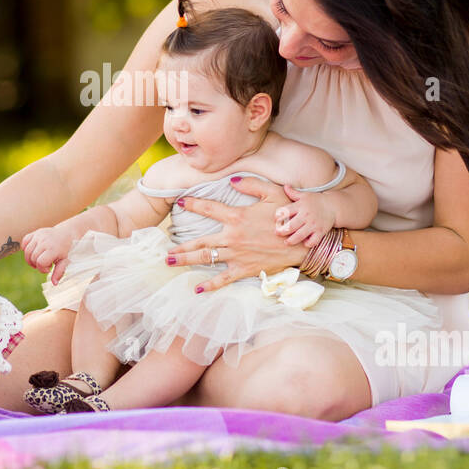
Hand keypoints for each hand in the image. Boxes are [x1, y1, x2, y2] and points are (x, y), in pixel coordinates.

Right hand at [22, 226, 74, 284]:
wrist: (68, 233)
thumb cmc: (67, 249)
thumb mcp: (66, 261)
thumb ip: (59, 272)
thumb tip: (54, 284)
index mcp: (53, 249)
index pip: (40, 262)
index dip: (42, 269)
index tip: (49, 268)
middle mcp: (45, 241)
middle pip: (32, 257)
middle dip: (37, 264)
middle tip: (45, 264)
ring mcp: (39, 235)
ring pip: (27, 251)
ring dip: (30, 258)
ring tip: (39, 259)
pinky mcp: (35, 232)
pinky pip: (24, 241)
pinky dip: (26, 248)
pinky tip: (34, 251)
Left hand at [165, 177, 305, 293]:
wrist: (302, 242)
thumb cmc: (289, 216)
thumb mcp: (273, 193)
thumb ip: (251, 184)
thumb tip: (232, 179)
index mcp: (237, 216)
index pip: (208, 209)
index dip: (192, 204)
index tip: (179, 203)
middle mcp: (232, 237)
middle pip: (200, 241)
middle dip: (180, 245)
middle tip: (165, 250)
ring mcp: (237, 254)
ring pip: (206, 258)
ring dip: (186, 260)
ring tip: (170, 262)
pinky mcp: (244, 269)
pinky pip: (224, 278)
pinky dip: (210, 285)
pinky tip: (196, 289)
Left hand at [274, 187, 335, 246]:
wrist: (333, 206)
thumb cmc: (316, 200)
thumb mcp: (304, 195)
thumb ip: (293, 193)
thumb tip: (285, 186)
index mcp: (300, 206)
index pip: (285, 211)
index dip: (278, 216)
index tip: (276, 219)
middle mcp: (306, 215)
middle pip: (291, 226)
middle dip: (282, 231)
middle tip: (277, 233)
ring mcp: (314, 224)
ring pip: (300, 235)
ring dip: (291, 240)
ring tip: (287, 242)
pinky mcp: (321, 232)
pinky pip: (313, 241)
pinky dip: (308, 243)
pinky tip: (304, 242)